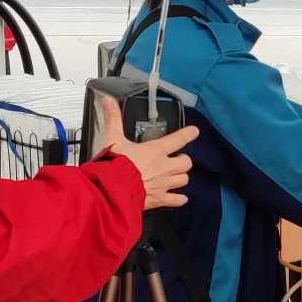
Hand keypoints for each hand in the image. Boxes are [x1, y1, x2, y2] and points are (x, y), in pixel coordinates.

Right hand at [98, 94, 197, 208]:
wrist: (111, 191)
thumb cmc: (113, 166)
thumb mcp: (113, 139)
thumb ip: (113, 119)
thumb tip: (108, 101)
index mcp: (155, 150)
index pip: (178, 139)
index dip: (188, 134)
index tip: (194, 132)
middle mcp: (164, 167)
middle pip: (186, 162)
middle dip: (183, 160)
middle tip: (178, 159)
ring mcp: (163, 183)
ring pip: (184, 179)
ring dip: (181, 177)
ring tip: (176, 176)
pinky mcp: (160, 199)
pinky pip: (177, 200)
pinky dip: (179, 199)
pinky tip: (178, 198)